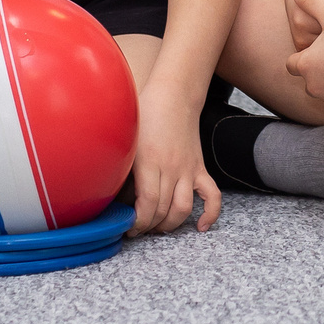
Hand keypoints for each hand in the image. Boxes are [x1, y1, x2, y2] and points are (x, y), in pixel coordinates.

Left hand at [126, 81, 221, 234]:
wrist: (173, 95)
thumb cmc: (144, 115)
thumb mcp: (125, 140)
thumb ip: (120, 167)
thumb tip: (111, 195)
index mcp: (149, 161)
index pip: (149, 203)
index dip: (138, 221)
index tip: (128, 226)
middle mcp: (171, 168)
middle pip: (163, 210)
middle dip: (148, 226)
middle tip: (136, 229)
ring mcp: (188, 169)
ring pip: (183, 208)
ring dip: (170, 225)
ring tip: (157, 226)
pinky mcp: (199, 168)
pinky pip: (212, 196)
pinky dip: (210, 214)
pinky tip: (201, 226)